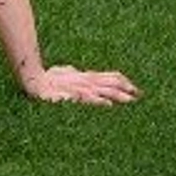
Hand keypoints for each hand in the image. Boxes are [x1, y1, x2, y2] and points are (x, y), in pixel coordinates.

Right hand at [23, 65, 140, 104]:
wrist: (33, 81)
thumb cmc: (46, 77)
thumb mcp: (62, 72)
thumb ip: (71, 72)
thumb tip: (74, 70)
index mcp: (86, 76)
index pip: (111, 76)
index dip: (125, 81)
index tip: (135, 88)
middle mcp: (87, 81)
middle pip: (113, 82)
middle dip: (128, 89)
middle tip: (141, 96)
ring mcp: (80, 88)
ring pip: (105, 90)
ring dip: (119, 96)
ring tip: (131, 101)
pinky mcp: (72, 95)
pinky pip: (88, 98)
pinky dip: (99, 101)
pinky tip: (108, 105)